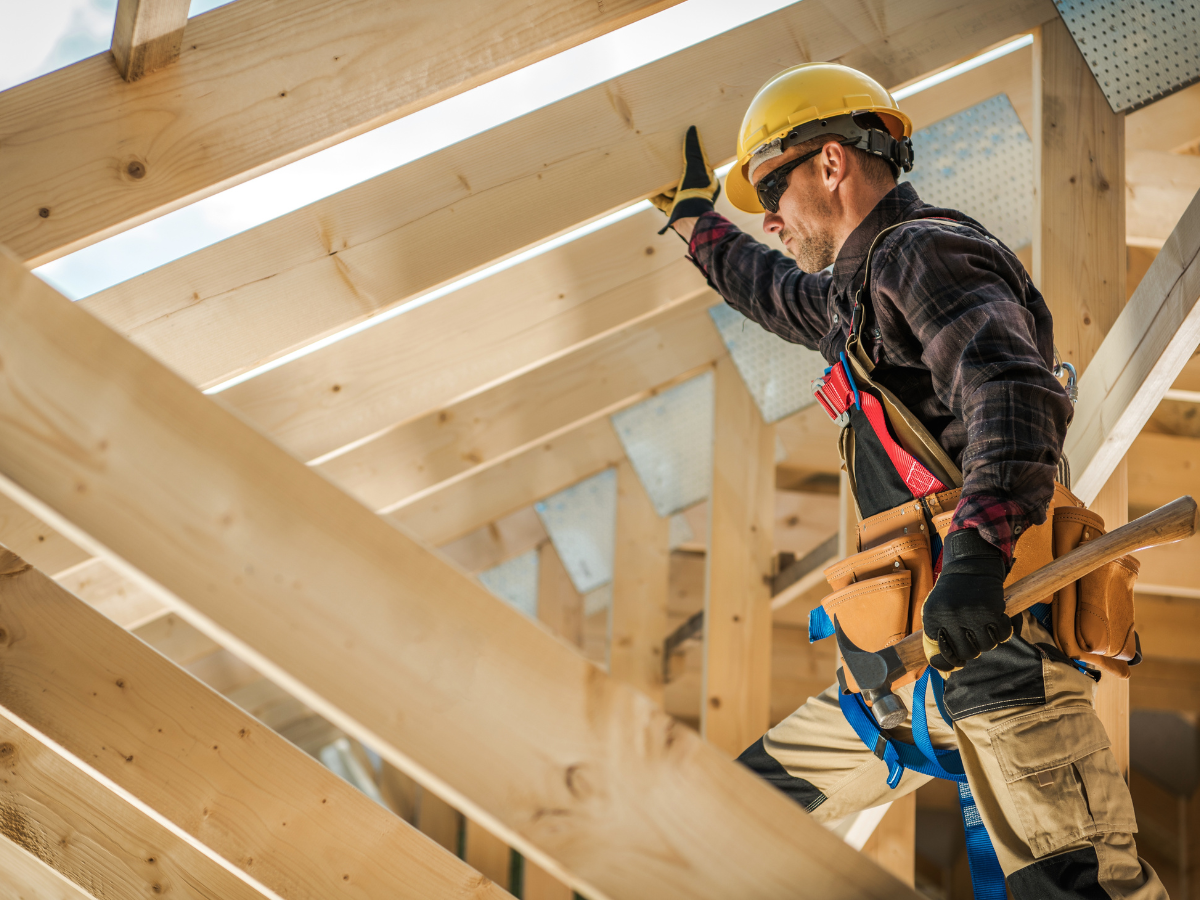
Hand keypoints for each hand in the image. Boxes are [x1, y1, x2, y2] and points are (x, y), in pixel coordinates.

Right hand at [650, 126, 719, 235]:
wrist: (690, 219)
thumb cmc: (697, 192)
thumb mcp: (697, 166)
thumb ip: (694, 149)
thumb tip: (692, 129)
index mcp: (706, 182)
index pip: (697, 166)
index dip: (688, 158)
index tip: (678, 149)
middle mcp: (696, 192)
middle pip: (681, 177)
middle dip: (671, 170)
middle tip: (662, 159)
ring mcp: (684, 202)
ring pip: (670, 189)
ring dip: (661, 183)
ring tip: (651, 172)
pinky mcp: (673, 211)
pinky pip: (661, 201)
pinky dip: (654, 195)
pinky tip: (645, 189)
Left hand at [921, 529, 1012, 671]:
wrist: (970, 565)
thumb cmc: (952, 593)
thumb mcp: (935, 610)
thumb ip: (937, 637)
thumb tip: (945, 672)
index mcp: (932, 618)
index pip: (941, 654)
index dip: (950, 662)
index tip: (956, 661)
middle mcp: (950, 617)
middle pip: (967, 654)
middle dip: (972, 650)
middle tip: (973, 638)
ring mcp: (972, 614)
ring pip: (986, 647)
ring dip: (988, 641)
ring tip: (983, 627)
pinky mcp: (992, 610)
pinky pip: (1003, 636)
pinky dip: (1003, 632)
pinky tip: (996, 621)